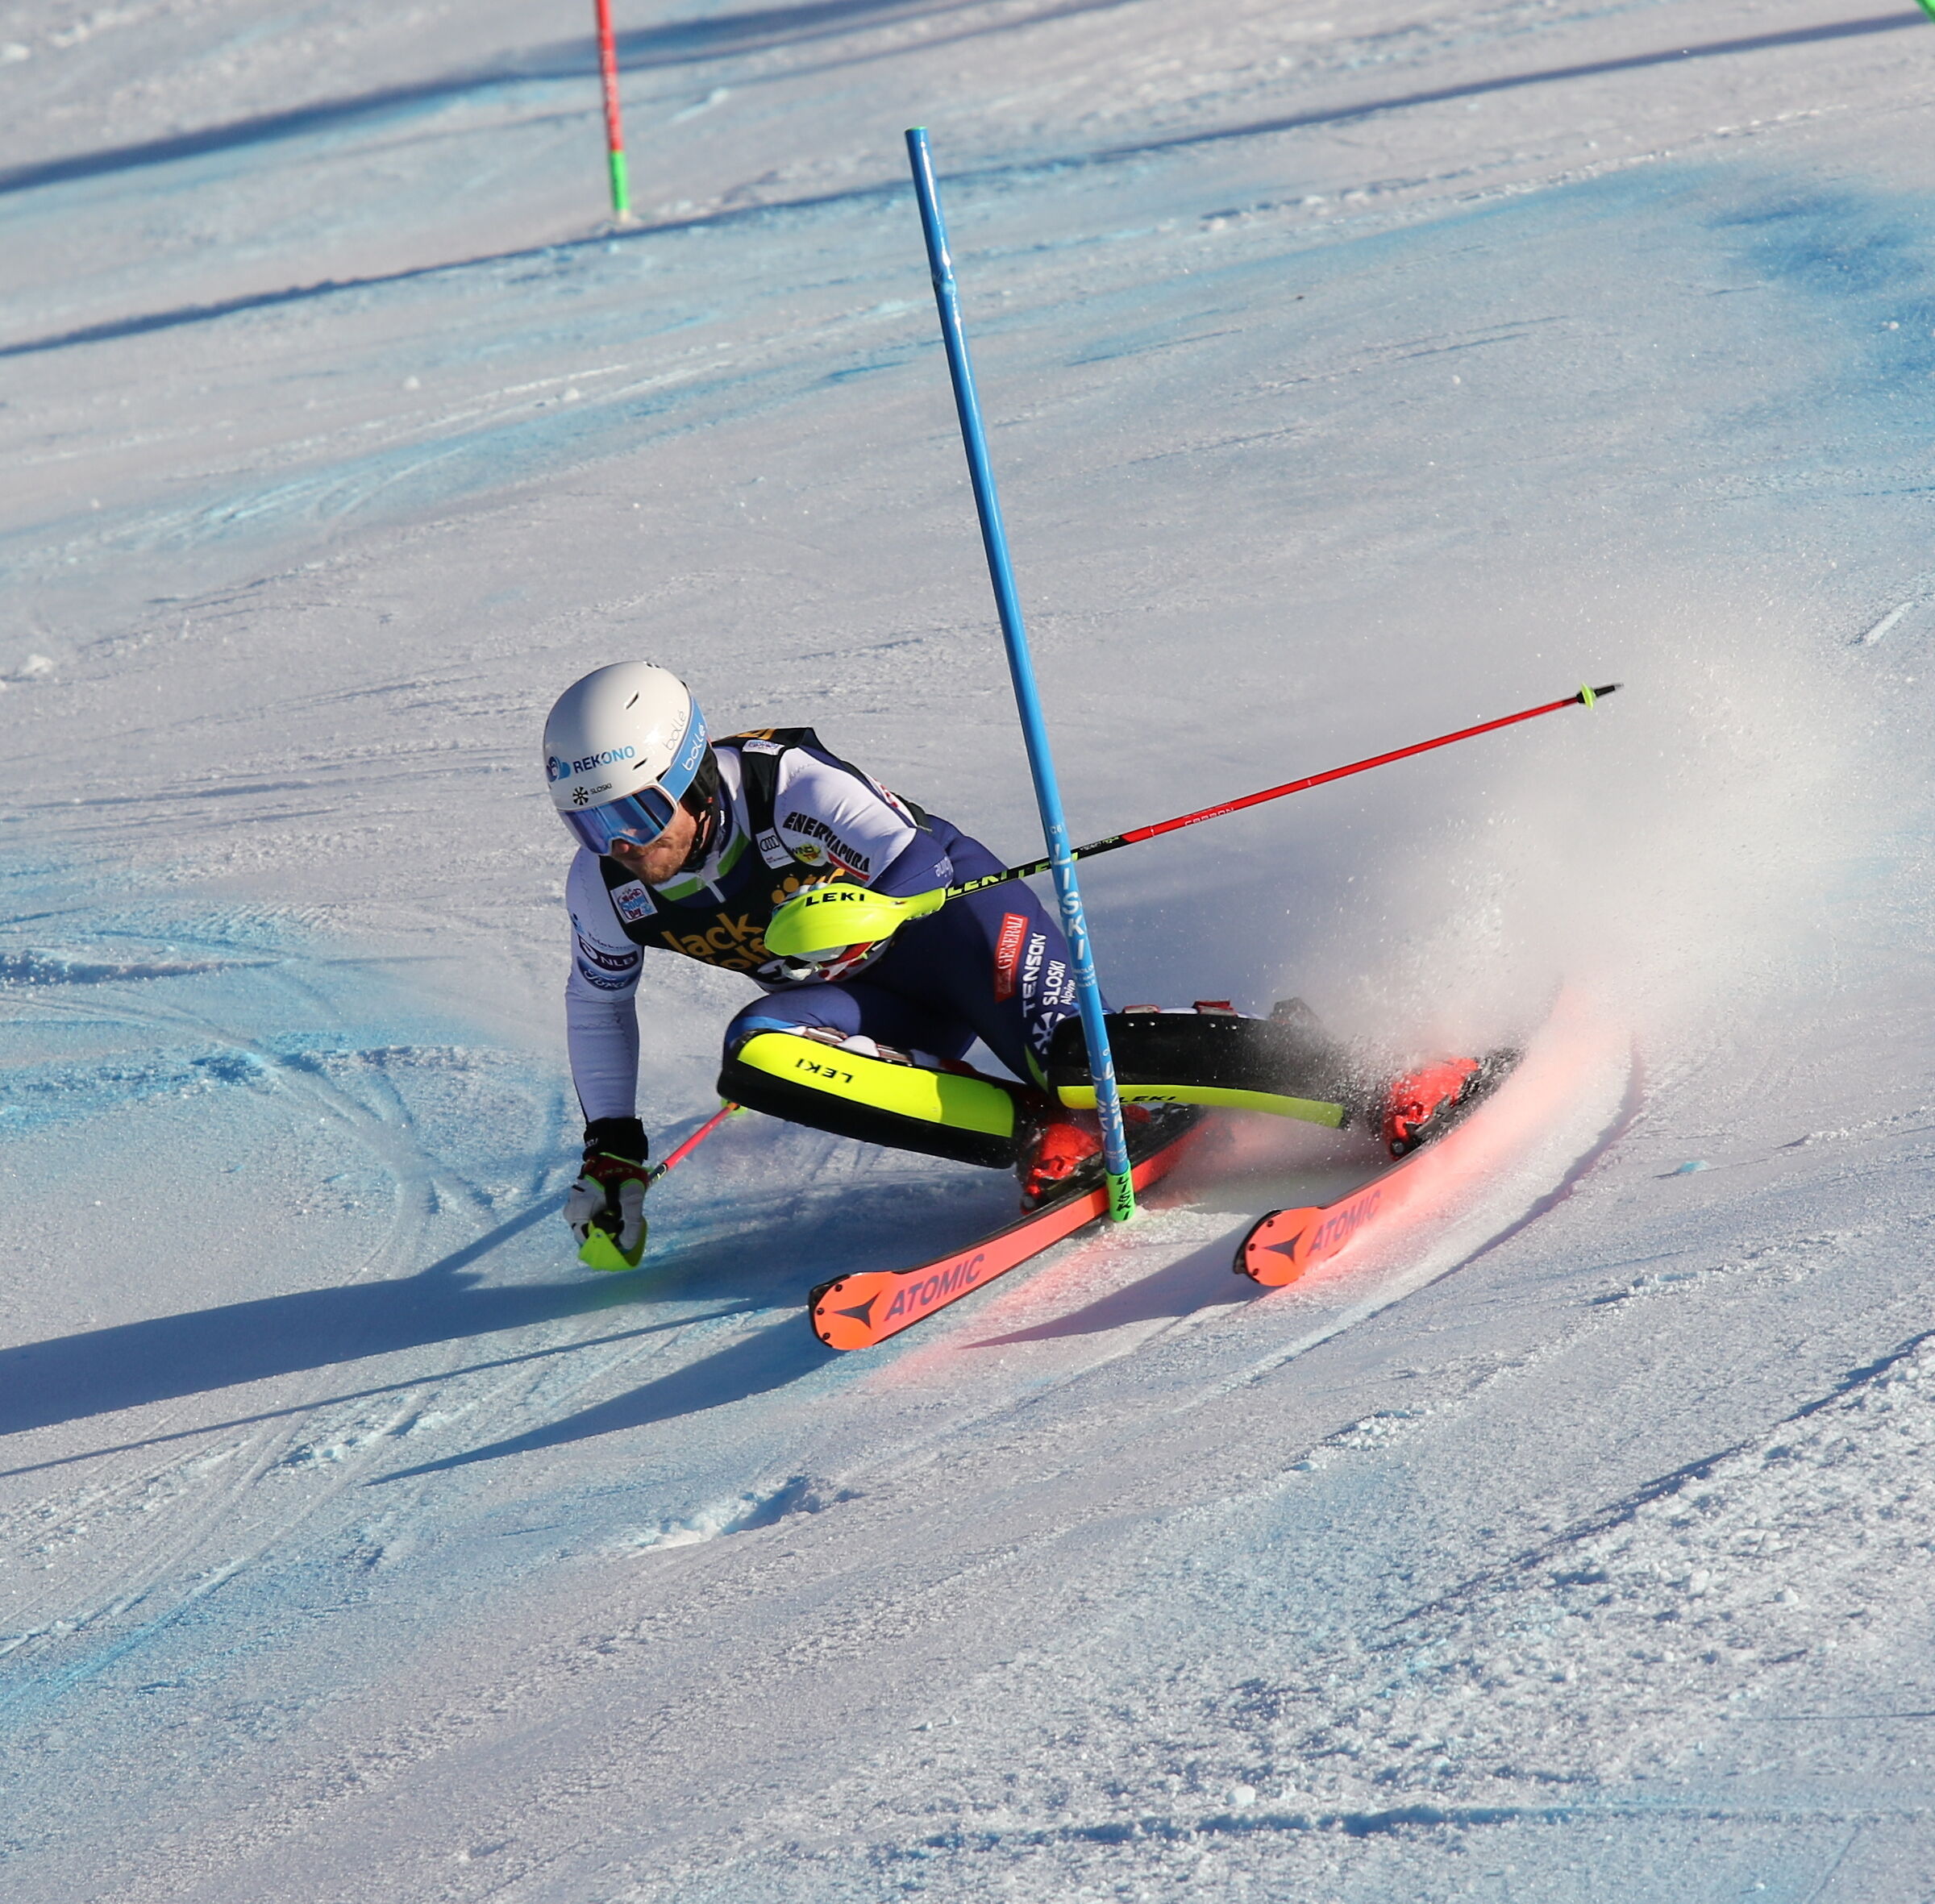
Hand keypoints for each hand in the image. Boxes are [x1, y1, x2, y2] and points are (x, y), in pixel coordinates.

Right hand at [567, 1116, 651, 1269]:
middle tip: (626, 1236)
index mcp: (577, 1212)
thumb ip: (631, 1222)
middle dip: (608, 1241)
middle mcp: (573, 1214)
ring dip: (609, 1232)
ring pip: (593, 1231)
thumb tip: (628, 1245)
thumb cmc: (621, 1172)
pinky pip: (594, 1223)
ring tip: (624, 1225)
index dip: (605, 1249)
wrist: (615, 1151)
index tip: (621, 1249)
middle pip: (591, 1238)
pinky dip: (606, 1225)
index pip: (587, 1243)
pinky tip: (619, 1219)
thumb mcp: (631, 1197)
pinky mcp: (584, 1206)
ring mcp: (577, 1210)